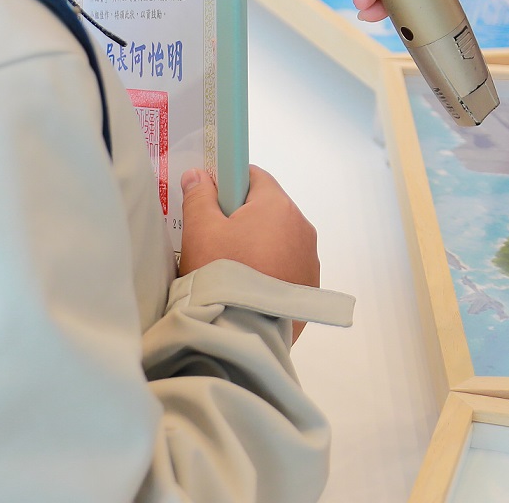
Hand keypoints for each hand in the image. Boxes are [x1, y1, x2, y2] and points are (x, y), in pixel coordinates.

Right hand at [178, 166, 320, 332]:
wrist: (242, 332)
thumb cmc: (221, 273)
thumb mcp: (201, 230)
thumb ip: (199, 197)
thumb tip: (199, 175)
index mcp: (278, 206)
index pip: (255, 176)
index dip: (230, 183)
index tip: (212, 201)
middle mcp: (302, 227)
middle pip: (268, 209)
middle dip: (243, 218)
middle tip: (215, 240)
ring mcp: (309, 259)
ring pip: (279, 239)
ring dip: (258, 245)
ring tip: (231, 268)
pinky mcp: (310, 286)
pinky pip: (287, 266)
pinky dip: (270, 269)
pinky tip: (248, 286)